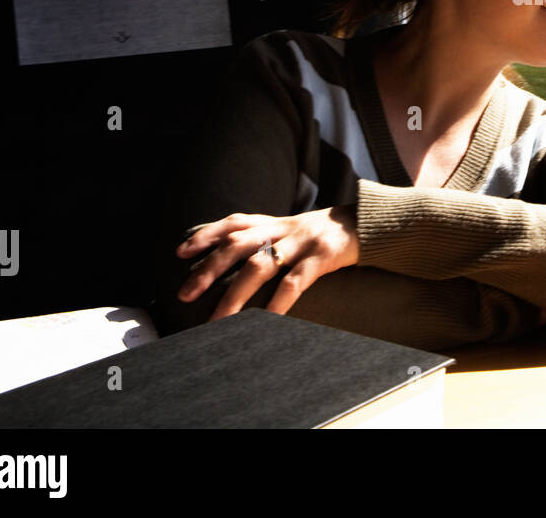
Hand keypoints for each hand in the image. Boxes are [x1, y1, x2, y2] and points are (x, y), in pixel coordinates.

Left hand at [174, 207, 359, 320]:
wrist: (365, 224)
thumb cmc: (321, 234)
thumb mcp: (290, 230)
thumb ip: (264, 239)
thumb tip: (227, 259)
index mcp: (272, 222)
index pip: (232, 222)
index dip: (205, 234)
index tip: (180, 252)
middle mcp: (282, 229)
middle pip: (238, 244)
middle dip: (209, 268)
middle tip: (186, 294)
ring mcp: (301, 242)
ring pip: (261, 266)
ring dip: (235, 295)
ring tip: (218, 322)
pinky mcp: (322, 256)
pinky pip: (295, 282)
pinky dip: (278, 303)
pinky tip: (266, 322)